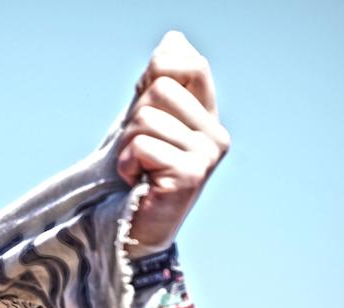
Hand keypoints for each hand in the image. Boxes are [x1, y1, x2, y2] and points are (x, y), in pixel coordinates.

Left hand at [118, 31, 229, 251]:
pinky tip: (138, 181)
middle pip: (161, 88)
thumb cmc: (138, 175)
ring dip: (128, 144)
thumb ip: (160, 80)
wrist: (134, 229)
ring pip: (147, 117)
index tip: (144, 103)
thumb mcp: (147, 119)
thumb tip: (173, 41)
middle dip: (135, 118)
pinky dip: (129, 163)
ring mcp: (207, 155)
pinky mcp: (191, 175)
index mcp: (208, 117)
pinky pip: (144, 145)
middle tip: (140, 150)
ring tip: (139, 169)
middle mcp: (215, 135)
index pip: (189, 63)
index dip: (158, 71)